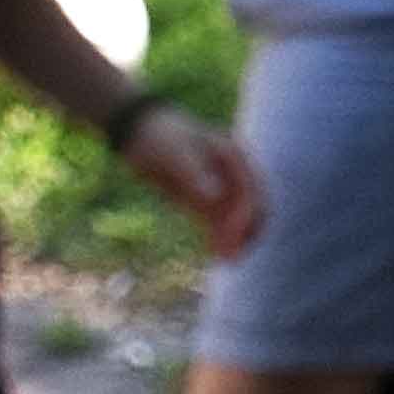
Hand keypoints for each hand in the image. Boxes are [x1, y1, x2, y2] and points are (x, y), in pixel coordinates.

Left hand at [121, 101, 270, 259]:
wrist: (139, 132)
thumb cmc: (160, 137)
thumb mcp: (176, 153)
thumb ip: (195, 175)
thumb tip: (215, 197)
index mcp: (234, 157)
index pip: (252, 191)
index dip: (246, 216)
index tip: (234, 238)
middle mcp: (233, 172)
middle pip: (253, 207)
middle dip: (247, 232)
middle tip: (234, 256)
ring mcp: (219, 186)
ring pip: (238, 218)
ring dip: (235, 239)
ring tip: (227, 260)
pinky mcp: (204, 198)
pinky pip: (218, 221)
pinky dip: (220, 236)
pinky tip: (216, 252)